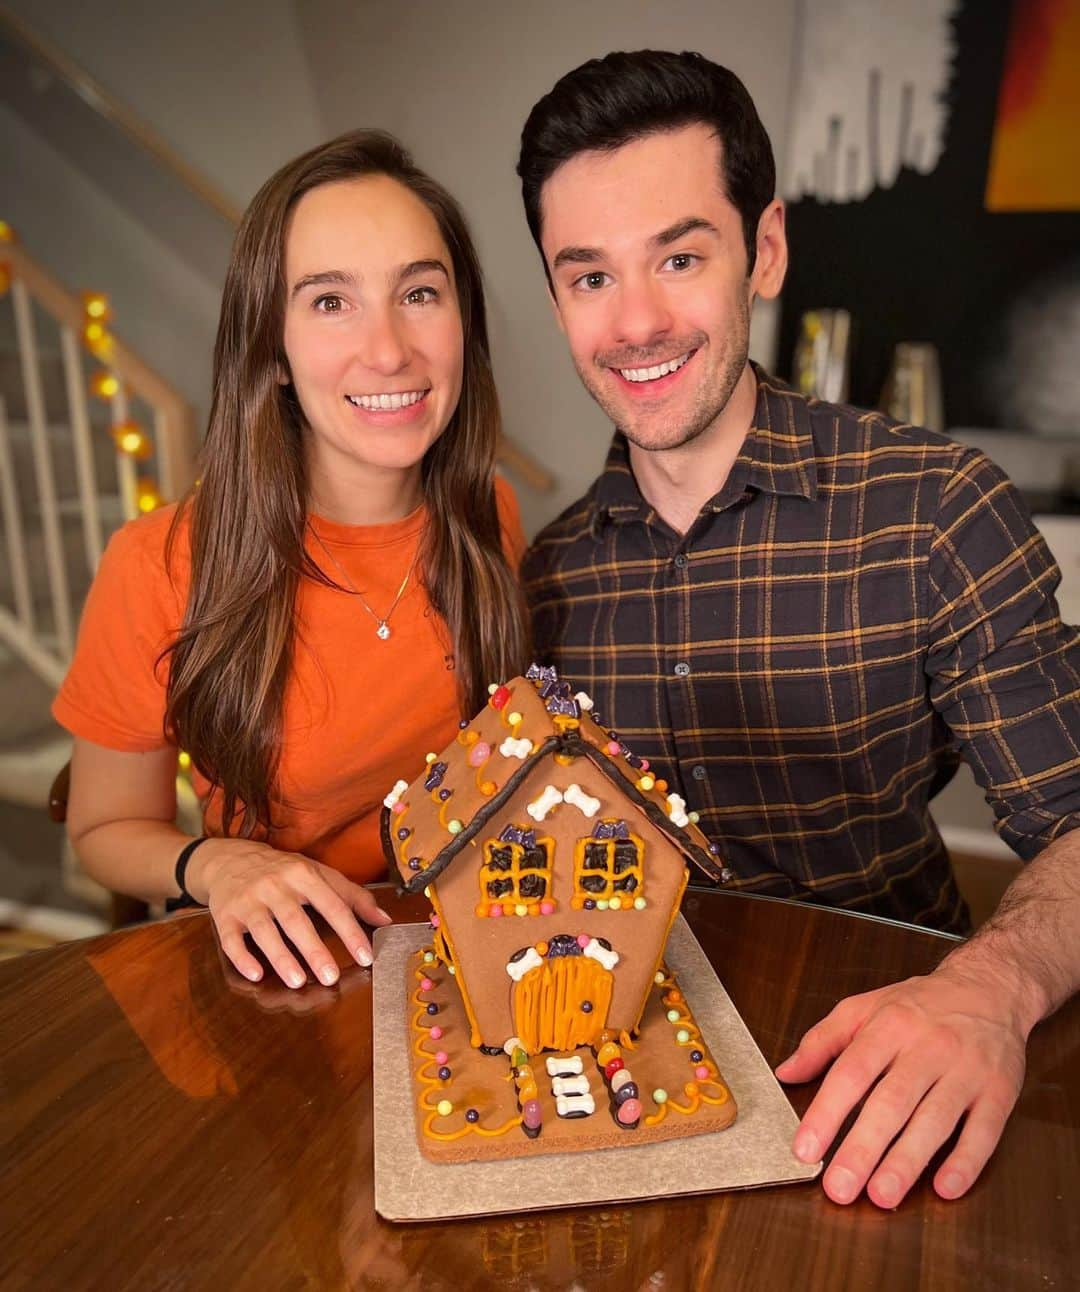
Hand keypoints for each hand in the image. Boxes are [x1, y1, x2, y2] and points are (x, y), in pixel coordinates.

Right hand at [187, 838, 392, 988]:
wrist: (229, 858)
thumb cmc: (283, 870)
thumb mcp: (319, 873)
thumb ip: (353, 896)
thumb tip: (385, 920)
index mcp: (303, 874)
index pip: (332, 904)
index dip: (350, 931)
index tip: (366, 957)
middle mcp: (275, 885)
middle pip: (296, 920)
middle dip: (314, 949)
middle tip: (330, 977)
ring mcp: (248, 900)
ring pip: (264, 930)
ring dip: (280, 957)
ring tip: (298, 981)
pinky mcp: (224, 915)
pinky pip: (231, 939)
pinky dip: (242, 957)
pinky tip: (255, 975)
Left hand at [775, 961, 1028, 1207]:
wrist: (989, 988)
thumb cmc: (919, 1005)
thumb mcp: (864, 1007)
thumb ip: (822, 1040)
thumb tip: (786, 1073)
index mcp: (889, 1026)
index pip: (852, 1072)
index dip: (827, 1112)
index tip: (806, 1149)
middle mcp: (927, 1047)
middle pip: (891, 1101)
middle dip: (863, 1147)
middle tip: (839, 1187)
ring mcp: (966, 1070)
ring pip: (935, 1120)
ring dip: (907, 1161)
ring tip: (881, 1194)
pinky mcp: (999, 1091)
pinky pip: (984, 1130)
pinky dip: (966, 1161)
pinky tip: (945, 1187)